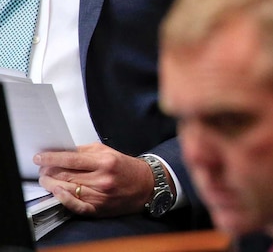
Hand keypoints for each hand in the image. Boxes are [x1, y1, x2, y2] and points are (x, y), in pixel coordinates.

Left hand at [34, 143, 154, 216]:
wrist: (146, 185)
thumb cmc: (126, 168)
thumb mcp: (109, 152)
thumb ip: (85, 151)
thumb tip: (63, 152)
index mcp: (105, 162)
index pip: (71, 159)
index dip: (51, 158)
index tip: (39, 158)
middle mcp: (102, 179)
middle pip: (66, 175)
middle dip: (48, 171)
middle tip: (41, 168)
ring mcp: (100, 195)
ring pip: (67, 189)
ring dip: (51, 183)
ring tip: (46, 179)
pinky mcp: (99, 208)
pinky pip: (76, 206)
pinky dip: (63, 200)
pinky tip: (56, 192)